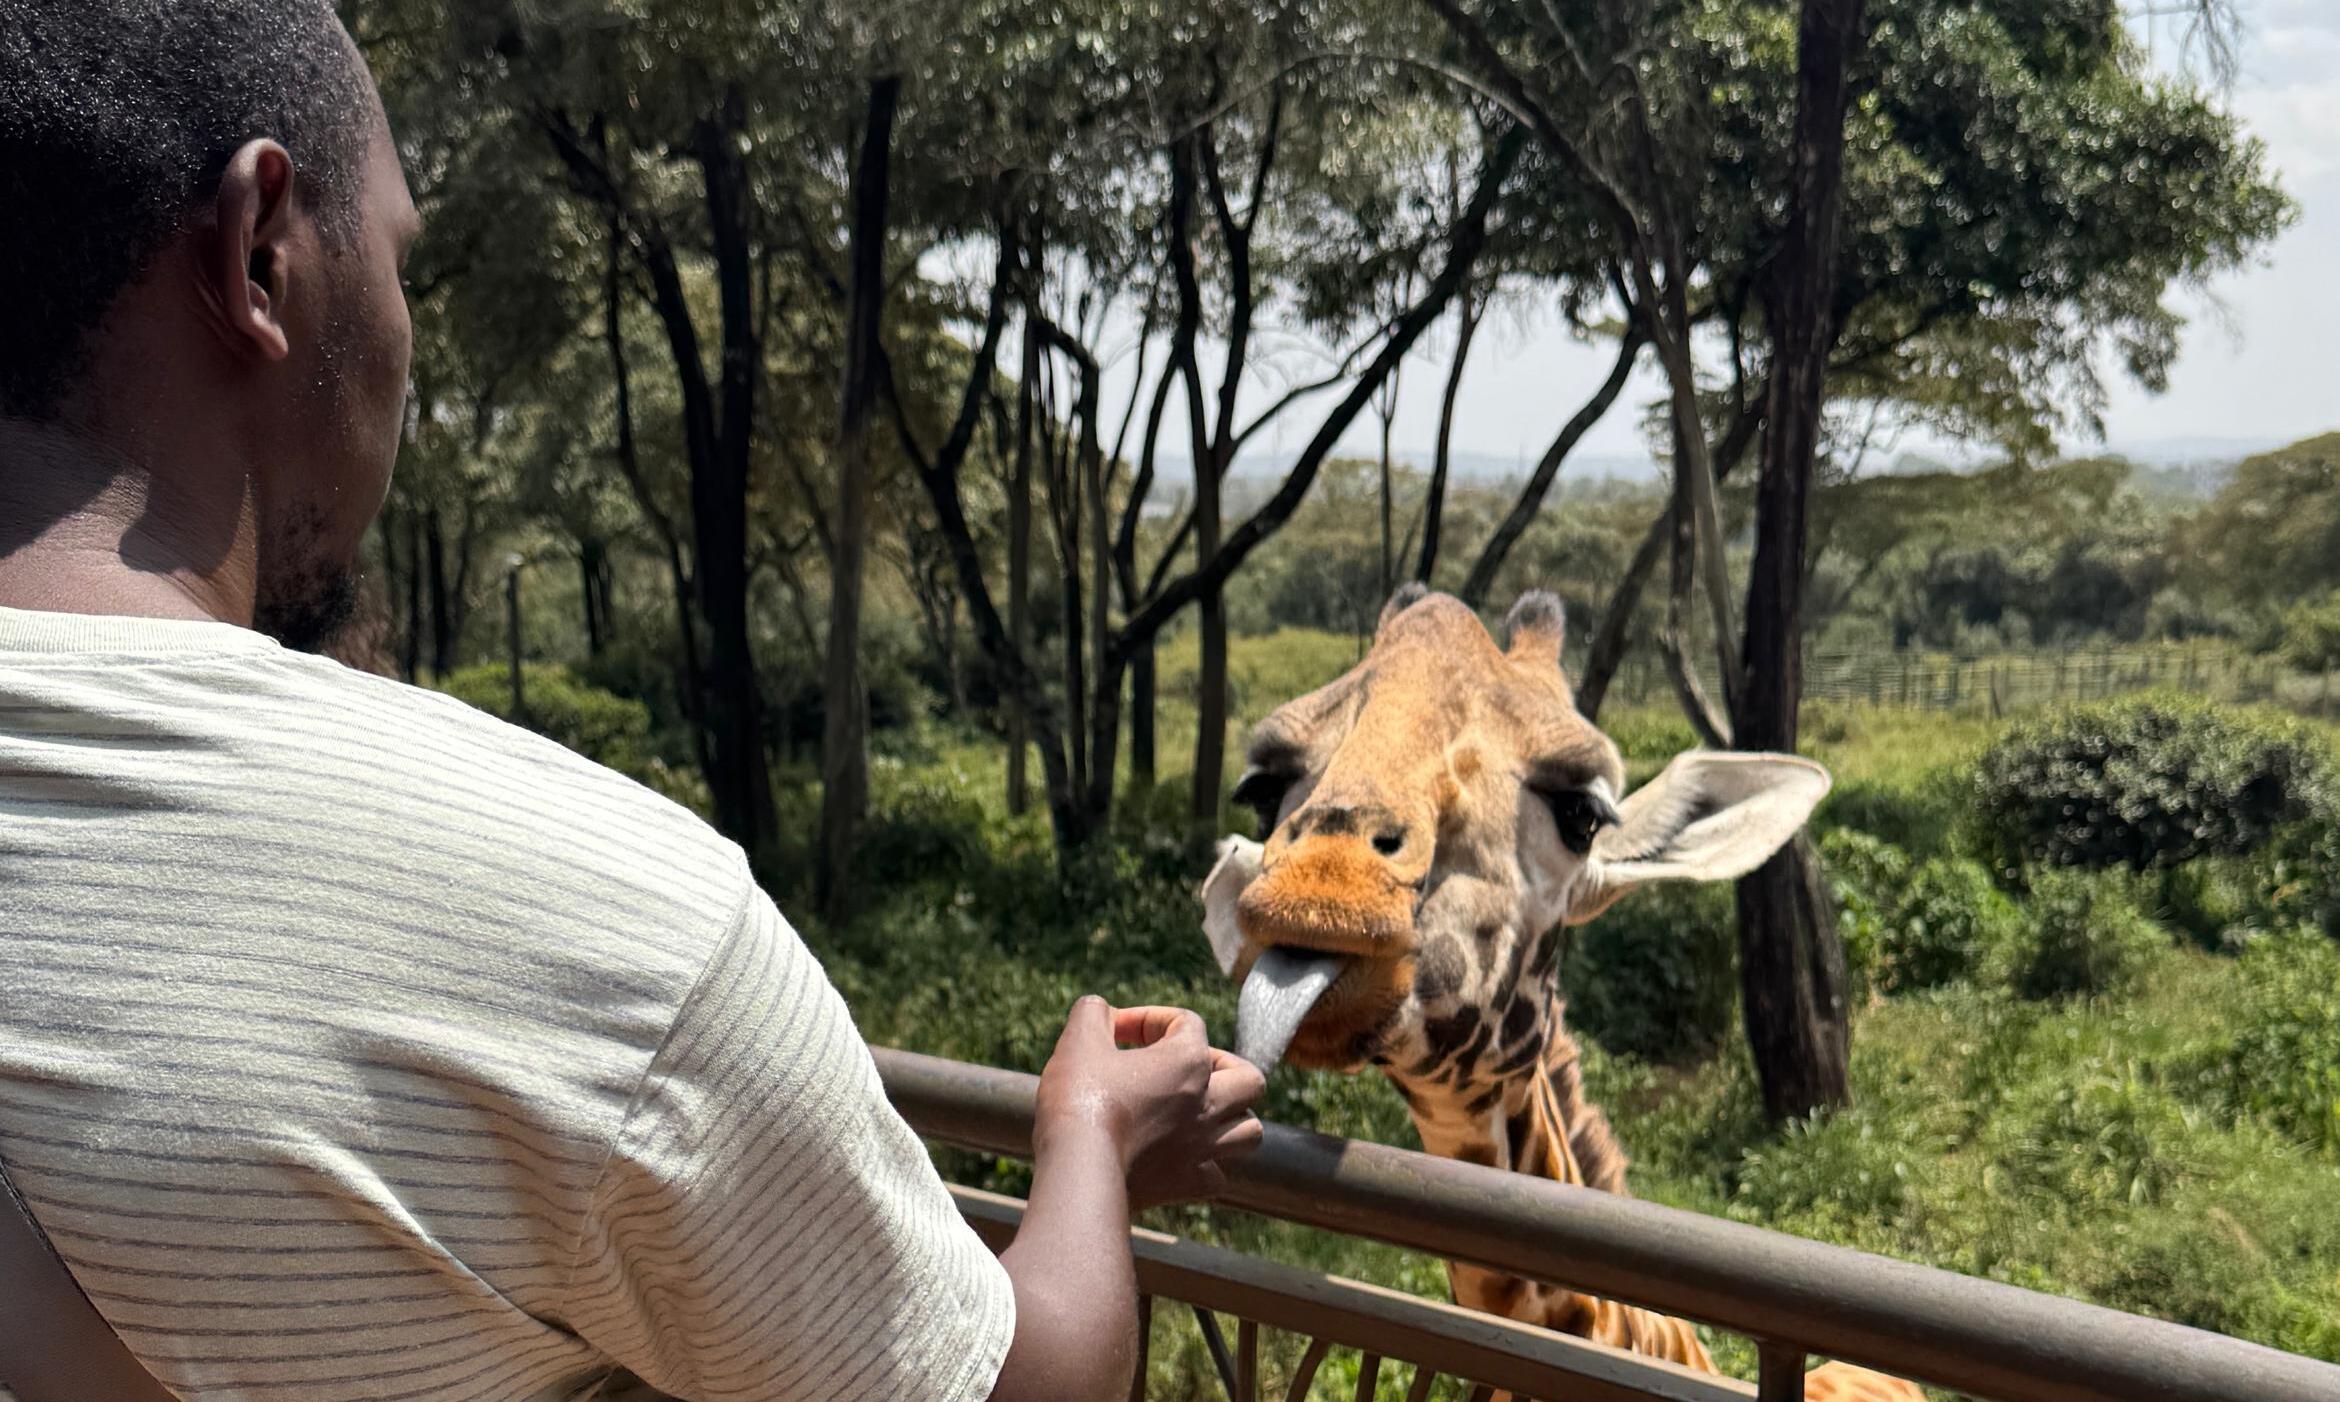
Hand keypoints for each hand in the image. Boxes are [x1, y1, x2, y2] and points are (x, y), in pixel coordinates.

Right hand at [1034, 996, 1265, 1210]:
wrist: (1078, 1170)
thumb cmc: (1080, 1100)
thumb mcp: (1079, 1039)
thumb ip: (1095, 1013)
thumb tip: (1102, 1013)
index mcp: (1188, 1060)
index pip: (1186, 1023)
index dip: (1147, 1019)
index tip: (1113, 1033)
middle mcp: (1208, 1103)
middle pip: (1248, 1078)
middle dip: (1225, 1067)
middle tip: (1189, 1071)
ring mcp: (1204, 1146)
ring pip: (1250, 1131)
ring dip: (1231, 1118)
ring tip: (1200, 1114)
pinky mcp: (1189, 1184)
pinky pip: (1218, 1175)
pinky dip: (1206, 1165)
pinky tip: (1181, 1158)